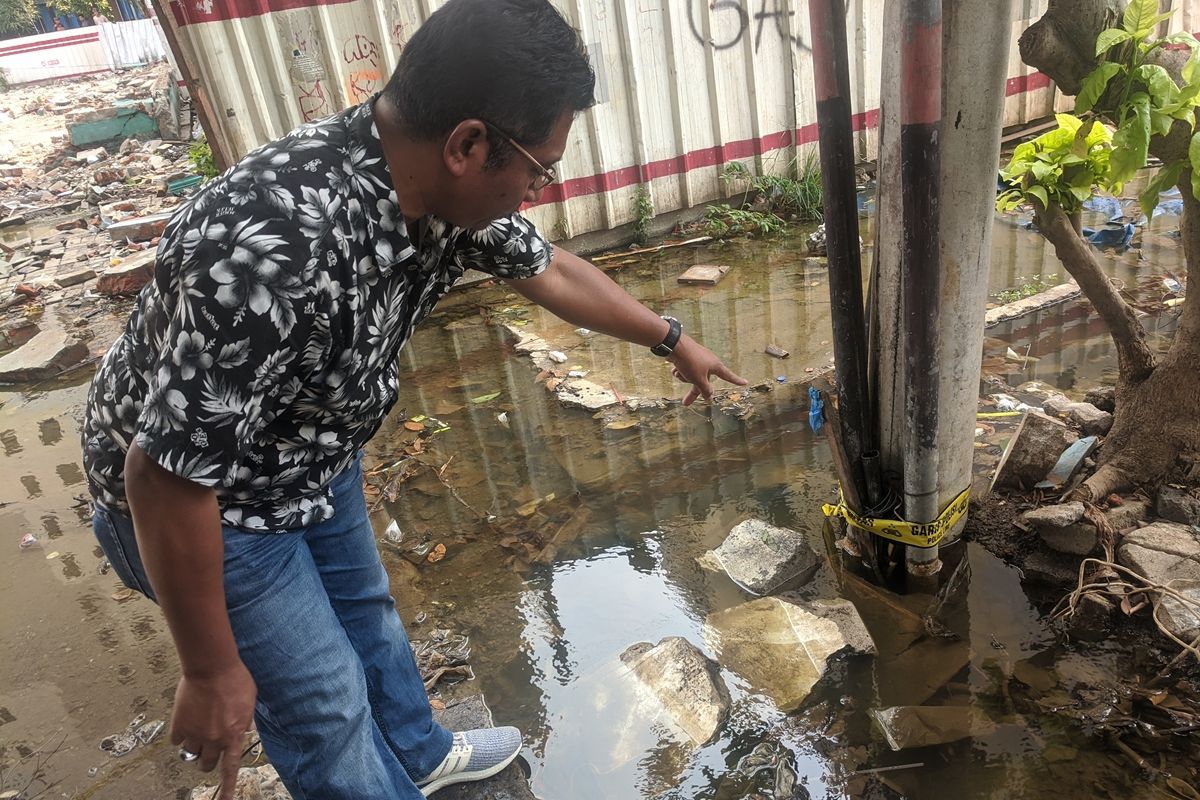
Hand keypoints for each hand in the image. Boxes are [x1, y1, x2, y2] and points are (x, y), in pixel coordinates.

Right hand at [171, 661, 256, 799]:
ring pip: (190, 754)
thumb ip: (245, 720)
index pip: (230, 768)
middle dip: (208, 759)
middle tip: (209, 746)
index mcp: (233, 736)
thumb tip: (242, 730)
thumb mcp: (249, 702)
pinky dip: (181, 734)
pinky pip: (177, 740)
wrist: (212, 668)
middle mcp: (213, 740)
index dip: (228, 788)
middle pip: (207, 764)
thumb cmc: (235, 680)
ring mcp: (194, 734)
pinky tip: (187, 720)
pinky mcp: (179, 725)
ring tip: (198, 727)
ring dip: (194, 745)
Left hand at [667, 335, 746, 405]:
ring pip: (693, 375)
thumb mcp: (699, 380)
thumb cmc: (690, 362)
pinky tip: (675, 368)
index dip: (737, 381)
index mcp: (716, 366)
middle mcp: (709, 362)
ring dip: (684, 377)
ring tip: (679, 373)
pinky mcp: (689, 357)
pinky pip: (686, 369)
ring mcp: (699, 359)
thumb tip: (710, 397)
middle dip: (694, 390)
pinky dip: (680, 371)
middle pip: (704, 381)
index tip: (745, 382)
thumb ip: (705, 390)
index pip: (729, 376)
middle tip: (685, 403)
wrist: (675, 345)